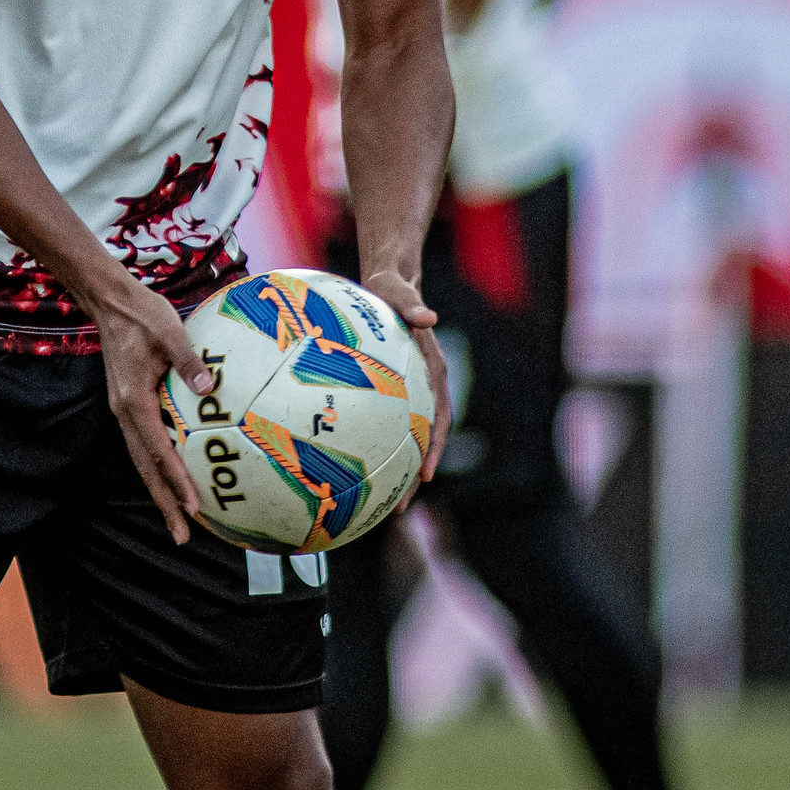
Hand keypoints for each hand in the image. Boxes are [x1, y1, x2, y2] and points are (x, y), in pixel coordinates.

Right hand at [95, 275, 214, 546]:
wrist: (110, 301)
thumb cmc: (142, 312)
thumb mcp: (170, 330)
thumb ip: (188, 360)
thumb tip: (208, 387)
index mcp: (133, 400)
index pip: (157, 450)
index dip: (176, 480)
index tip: (193, 506)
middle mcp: (124, 412)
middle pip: (144, 468)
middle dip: (164, 503)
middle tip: (183, 535)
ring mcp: (123, 409)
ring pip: (141, 460)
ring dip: (159, 490)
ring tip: (179, 520)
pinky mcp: (127, 403)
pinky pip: (143, 444)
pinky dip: (157, 466)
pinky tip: (173, 476)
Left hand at [363, 267, 450, 497]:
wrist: (389, 281)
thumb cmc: (392, 286)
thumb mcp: (399, 291)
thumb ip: (412, 304)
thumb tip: (429, 316)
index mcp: (432, 369)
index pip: (438, 416)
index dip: (433, 446)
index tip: (424, 474)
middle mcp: (424, 384)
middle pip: (423, 438)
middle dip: (413, 474)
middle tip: (398, 508)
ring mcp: (408, 389)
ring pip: (405, 436)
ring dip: (396, 468)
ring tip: (377, 502)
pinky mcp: (389, 388)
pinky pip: (384, 421)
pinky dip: (376, 443)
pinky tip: (351, 462)